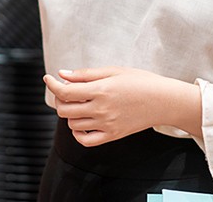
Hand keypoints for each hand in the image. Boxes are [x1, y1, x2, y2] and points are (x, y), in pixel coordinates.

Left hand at [43, 67, 201, 146]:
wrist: (164, 101)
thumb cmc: (141, 81)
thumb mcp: (113, 71)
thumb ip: (86, 74)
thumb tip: (62, 74)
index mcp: (100, 90)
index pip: (65, 91)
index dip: (52, 84)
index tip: (48, 78)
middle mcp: (101, 109)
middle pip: (64, 109)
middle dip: (59, 99)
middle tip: (66, 91)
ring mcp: (106, 124)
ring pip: (72, 124)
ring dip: (69, 114)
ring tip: (78, 104)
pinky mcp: (112, 135)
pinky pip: (86, 141)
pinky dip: (78, 134)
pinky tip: (81, 123)